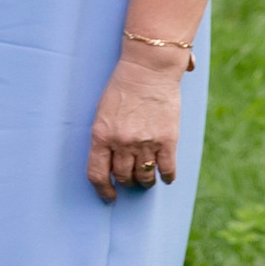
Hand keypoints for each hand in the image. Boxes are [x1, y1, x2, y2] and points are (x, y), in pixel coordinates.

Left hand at [88, 50, 183, 200]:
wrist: (148, 69)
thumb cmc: (122, 87)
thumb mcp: (103, 112)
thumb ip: (104, 138)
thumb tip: (108, 163)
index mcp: (101, 135)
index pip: (97, 174)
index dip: (103, 190)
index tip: (109, 196)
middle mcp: (122, 142)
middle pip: (123, 177)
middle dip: (126, 182)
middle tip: (130, 179)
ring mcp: (145, 142)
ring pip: (144, 177)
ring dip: (145, 181)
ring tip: (146, 178)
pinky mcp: (167, 140)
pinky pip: (167, 170)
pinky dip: (166, 177)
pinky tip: (165, 176)